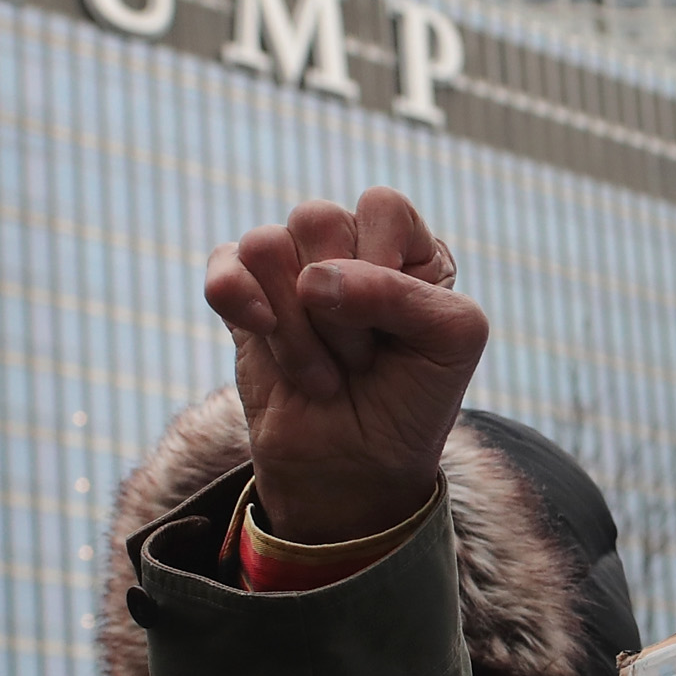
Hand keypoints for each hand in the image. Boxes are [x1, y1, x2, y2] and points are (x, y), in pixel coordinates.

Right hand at [203, 188, 486, 546]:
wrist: (356, 469)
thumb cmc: (412, 401)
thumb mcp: (450, 343)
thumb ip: (403, 294)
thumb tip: (314, 278)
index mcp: (406, 245)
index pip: (382, 207)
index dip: (383, 264)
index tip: (397, 328)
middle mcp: (347, 245)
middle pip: (317, 219)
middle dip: (339, 310)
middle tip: (360, 360)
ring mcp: (290, 269)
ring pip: (266, 246)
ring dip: (296, 327)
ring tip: (323, 372)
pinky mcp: (244, 298)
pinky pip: (225, 267)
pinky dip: (240, 302)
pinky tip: (263, 334)